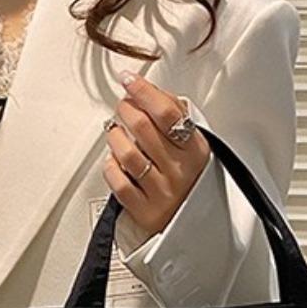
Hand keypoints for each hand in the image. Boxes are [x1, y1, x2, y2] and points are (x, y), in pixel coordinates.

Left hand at [102, 71, 210, 238]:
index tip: (129, 80)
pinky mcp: (145, 210)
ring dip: (115, 136)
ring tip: (115, 132)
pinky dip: (111, 167)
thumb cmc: (190, 178)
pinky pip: (119, 182)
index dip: (143, 92)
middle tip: (123, 107)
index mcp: (195, 150)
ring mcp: (162, 192)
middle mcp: (180, 171)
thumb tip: (149, 91)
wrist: (194, 226)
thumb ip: (176, 115)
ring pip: (128, 155)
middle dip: (126, 110)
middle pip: (143, 128)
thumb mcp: (194, 145)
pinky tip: (115, 161)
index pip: (167, 113)